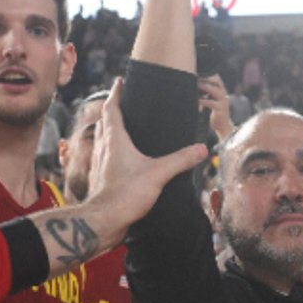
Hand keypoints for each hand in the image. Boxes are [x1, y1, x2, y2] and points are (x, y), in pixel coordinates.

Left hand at [86, 76, 208, 230]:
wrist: (104, 221)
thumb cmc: (125, 194)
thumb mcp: (158, 174)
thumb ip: (180, 160)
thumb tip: (201, 149)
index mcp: (115, 140)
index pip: (111, 109)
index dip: (115, 93)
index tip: (119, 81)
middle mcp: (104, 148)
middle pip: (105, 122)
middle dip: (112, 109)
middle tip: (122, 101)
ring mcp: (101, 163)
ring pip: (103, 138)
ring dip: (109, 128)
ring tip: (122, 126)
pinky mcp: (102, 177)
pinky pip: (106, 155)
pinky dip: (112, 148)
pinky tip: (123, 157)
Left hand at [199, 74, 234, 138]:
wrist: (223, 127)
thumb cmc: (216, 113)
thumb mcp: (213, 102)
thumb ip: (208, 95)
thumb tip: (196, 87)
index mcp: (222, 93)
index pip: (218, 80)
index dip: (210, 76)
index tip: (199, 74)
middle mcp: (224, 96)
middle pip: (217, 83)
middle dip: (207, 79)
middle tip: (196, 78)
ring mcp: (223, 103)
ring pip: (215, 91)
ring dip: (205, 88)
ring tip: (196, 86)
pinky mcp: (221, 110)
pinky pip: (211, 103)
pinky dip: (204, 101)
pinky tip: (197, 100)